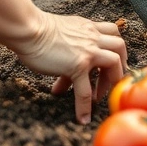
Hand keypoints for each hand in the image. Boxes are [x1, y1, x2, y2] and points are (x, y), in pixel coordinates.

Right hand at [10, 10, 127, 123]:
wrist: (27, 29)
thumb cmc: (36, 31)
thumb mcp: (63, 32)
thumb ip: (71, 42)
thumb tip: (67, 63)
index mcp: (89, 27)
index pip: (112, 34)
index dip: (115, 49)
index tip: (112, 64)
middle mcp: (92, 36)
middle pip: (119, 47)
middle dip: (118, 66)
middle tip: (109, 82)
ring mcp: (88, 51)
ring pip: (113, 63)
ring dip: (110, 82)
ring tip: (99, 98)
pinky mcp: (77, 65)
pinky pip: (85, 90)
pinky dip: (85, 106)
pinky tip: (83, 118)